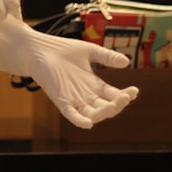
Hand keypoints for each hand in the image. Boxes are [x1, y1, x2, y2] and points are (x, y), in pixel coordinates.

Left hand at [0, 15, 138, 128]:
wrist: (37, 48)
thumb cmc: (61, 49)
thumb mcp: (89, 51)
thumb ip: (106, 56)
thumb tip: (127, 61)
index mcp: (94, 85)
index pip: (114, 96)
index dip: (125, 96)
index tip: (134, 90)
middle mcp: (86, 95)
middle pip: (107, 108)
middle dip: (118, 104)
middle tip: (125, 96)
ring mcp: (74, 99)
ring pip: (94, 115)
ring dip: (105, 113)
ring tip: (114, 104)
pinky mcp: (60, 100)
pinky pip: (72, 115)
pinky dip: (79, 121)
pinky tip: (88, 122)